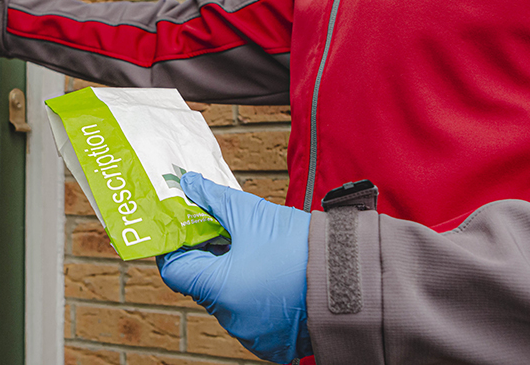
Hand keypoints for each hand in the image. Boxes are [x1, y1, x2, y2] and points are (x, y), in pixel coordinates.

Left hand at [158, 172, 311, 363]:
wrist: (354, 275)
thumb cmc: (304, 247)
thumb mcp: (252, 215)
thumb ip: (214, 200)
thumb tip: (189, 186)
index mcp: (220, 289)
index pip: (175, 270)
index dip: (178, 245)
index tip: (188, 228)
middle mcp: (231, 318)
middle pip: (202, 284)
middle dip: (210, 258)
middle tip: (225, 233)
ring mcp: (252, 335)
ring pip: (227, 301)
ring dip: (233, 278)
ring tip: (255, 254)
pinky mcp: (273, 344)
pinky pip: (250, 318)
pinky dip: (254, 298)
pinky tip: (270, 276)